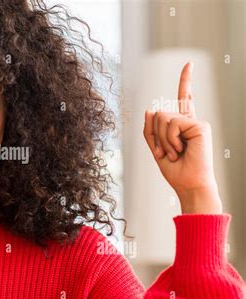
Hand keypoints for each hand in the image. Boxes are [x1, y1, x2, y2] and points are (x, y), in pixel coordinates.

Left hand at [143, 62, 221, 213]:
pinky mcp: (199, 125)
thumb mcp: (155, 149)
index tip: (189, 63)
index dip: (186, 81)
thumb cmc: (174, 169)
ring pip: (163, 117)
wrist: (188, 183)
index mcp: (182, 126)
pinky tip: (180, 149)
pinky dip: (170, 139)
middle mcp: (190, 121)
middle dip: (155, 135)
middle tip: (167, 153)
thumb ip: (150, 129)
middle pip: (159, 113)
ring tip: (174, 152)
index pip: (183, 99)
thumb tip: (149, 109)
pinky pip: (172, 124)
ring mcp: (195, 122)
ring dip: (162, 140)